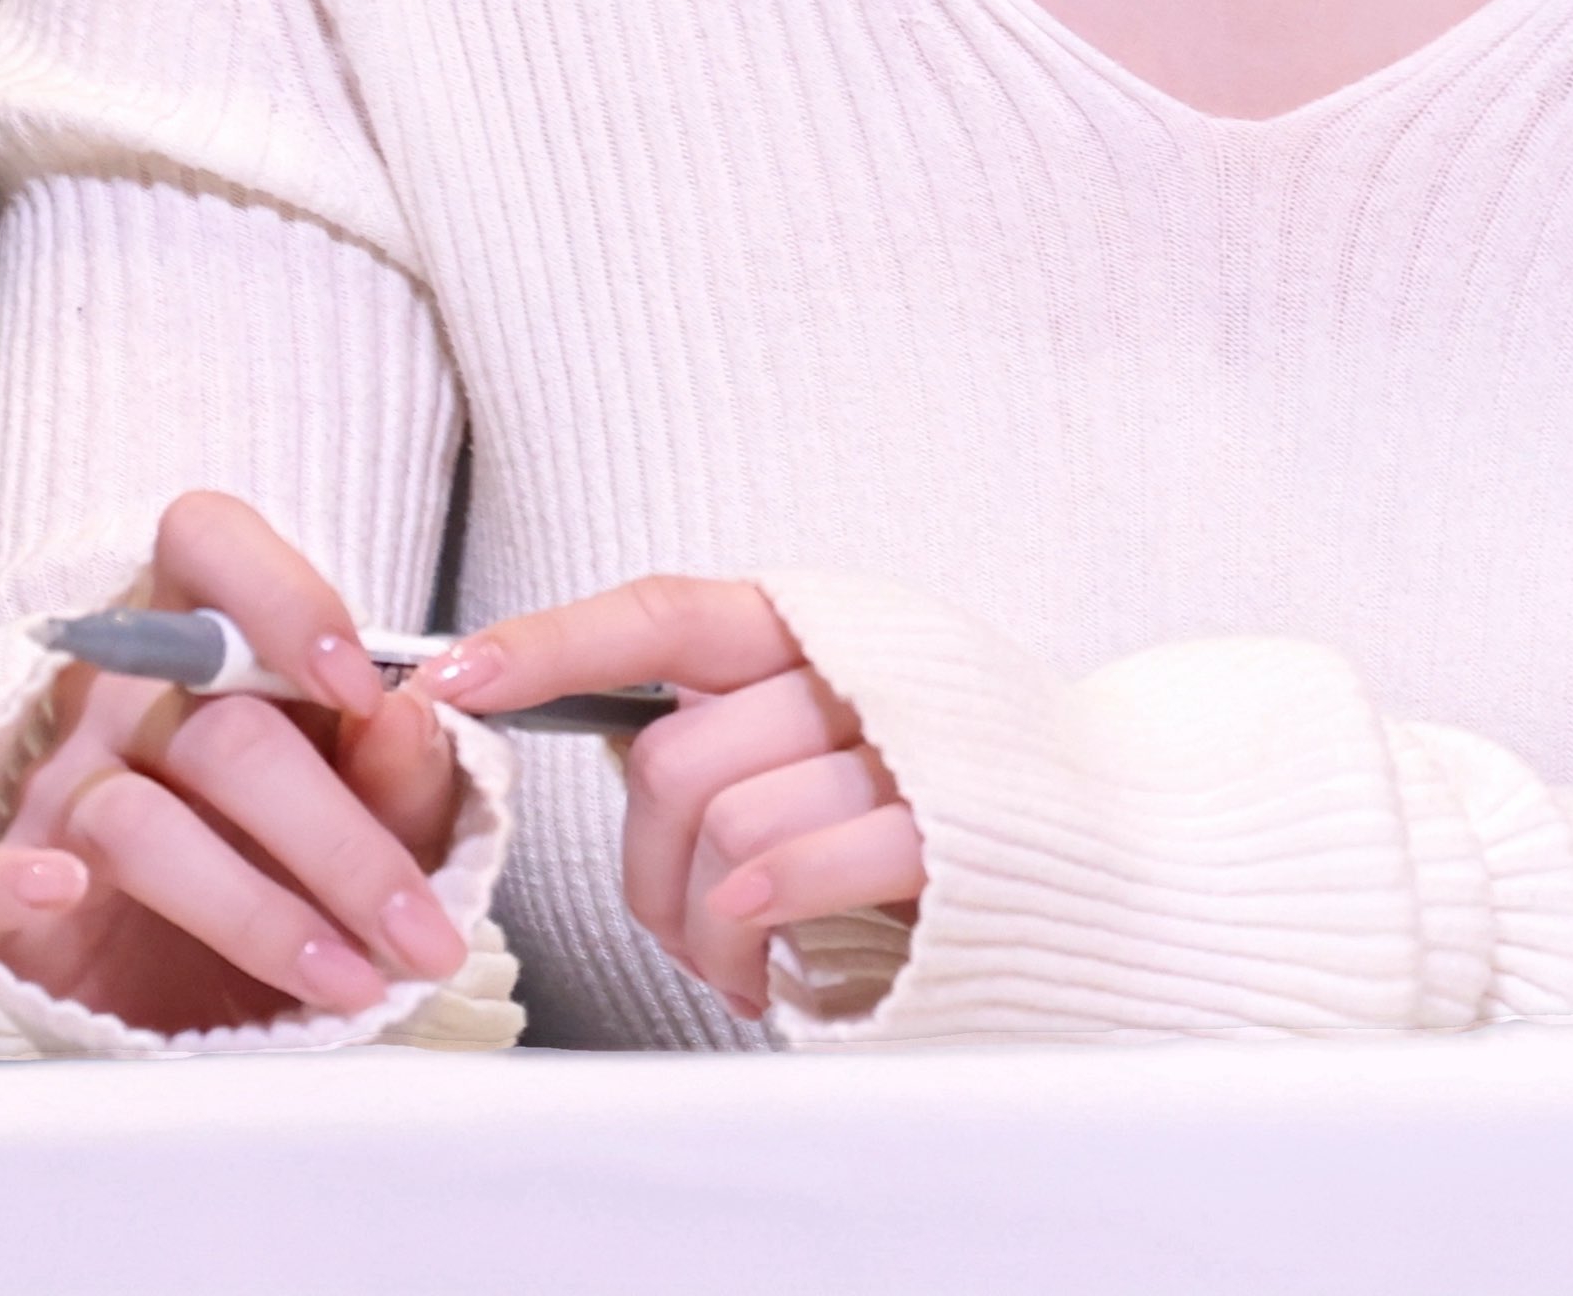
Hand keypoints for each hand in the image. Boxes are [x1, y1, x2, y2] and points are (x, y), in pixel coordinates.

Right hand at [0, 490, 470, 1035]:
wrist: (196, 989)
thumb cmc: (292, 864)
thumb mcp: (374, 813)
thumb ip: (401, 767)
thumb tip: (408, 714)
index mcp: (205, 637)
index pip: (208, 541)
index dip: (284, 598)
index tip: (362, 692)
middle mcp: (118, 697)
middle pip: (223, 732)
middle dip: (342, 842)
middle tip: (421, 931)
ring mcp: (47, 791)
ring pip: (140, 825)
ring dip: (260, 915)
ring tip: (352, 983)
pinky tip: (62, 891)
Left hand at [428, 576, 921, 1017]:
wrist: (1119, 837)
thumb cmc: (947, 787)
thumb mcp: (836, 725)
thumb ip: (735, 720)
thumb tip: (591, 744)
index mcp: (814, 625)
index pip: (664, 613)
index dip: (552, 641)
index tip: (453, 676)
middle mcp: (854, 666)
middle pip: (678, 756)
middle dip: (652, 865)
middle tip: (687, 924)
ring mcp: (907, 743)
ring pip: (731, 825)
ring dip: (707, 923)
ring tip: (740, 960)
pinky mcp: (951, 828)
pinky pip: (808, 864)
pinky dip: (765, 917)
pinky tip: (768, 957)